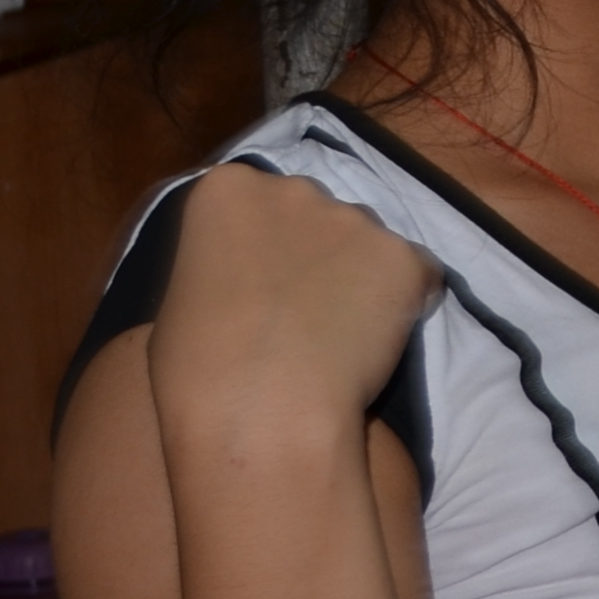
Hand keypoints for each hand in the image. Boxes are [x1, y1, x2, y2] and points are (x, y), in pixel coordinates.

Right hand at [151, 164, 439, 419]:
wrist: (261, 411)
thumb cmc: (195, 369)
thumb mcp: (181, 297)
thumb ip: (220, 267)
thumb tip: (246, 282)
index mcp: (228, 189)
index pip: (256, 200)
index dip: (266, 245)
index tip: (262, 283)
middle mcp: (296, 188)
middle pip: (317, 214)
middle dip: (317, 252)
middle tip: (306, 310)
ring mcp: (356, 219)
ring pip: (368, 243)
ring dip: (362, 277)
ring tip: (343, 334)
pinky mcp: (405, 258)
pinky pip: (417, 274)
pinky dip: (407, 303)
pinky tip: (379, 342)